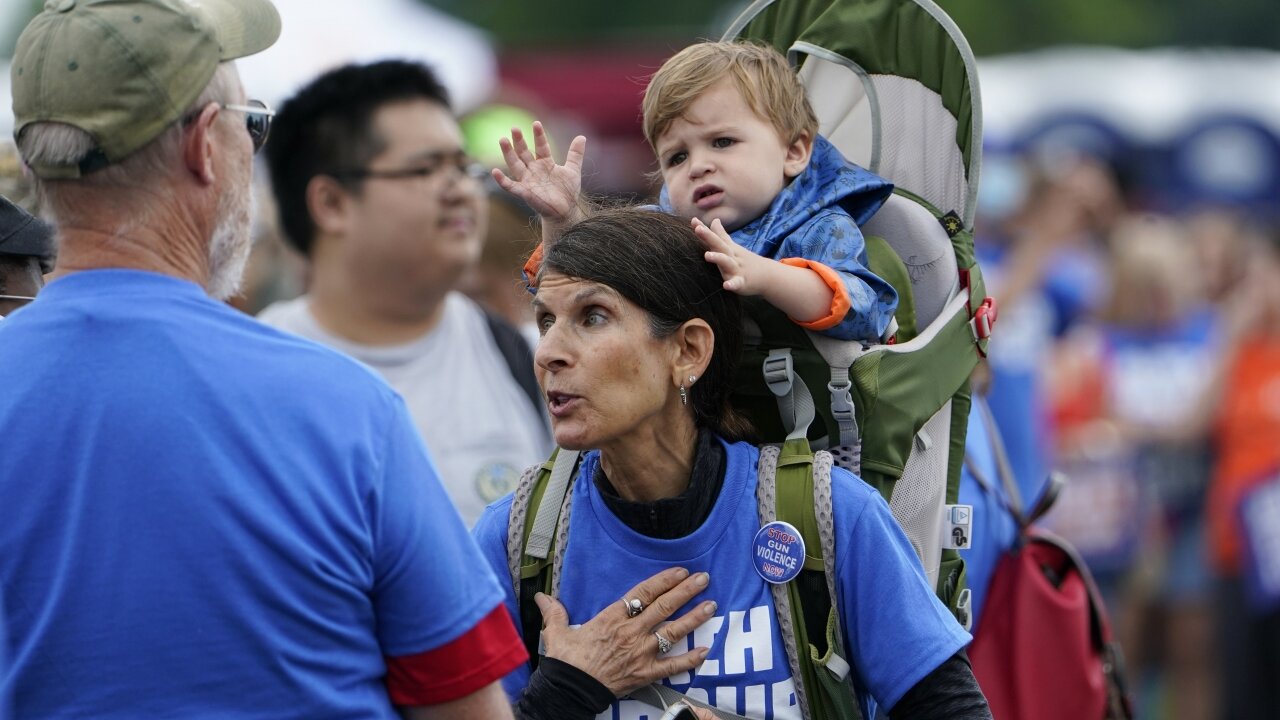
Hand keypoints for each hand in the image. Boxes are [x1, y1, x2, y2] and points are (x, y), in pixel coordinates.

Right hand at [493, 121, 586, 226]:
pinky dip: (502, 180)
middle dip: (519, 141)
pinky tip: (495, 172)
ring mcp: (528, 180)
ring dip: (508, 153)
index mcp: (545, 163)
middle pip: (524, 152)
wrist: (566, 212)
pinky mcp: (525, 193)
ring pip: (515, 165)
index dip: (539, 136)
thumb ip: (575, 154)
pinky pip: (511, 186)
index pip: (541, 146)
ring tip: (502, 140)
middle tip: (514, 128)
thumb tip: (582, 137)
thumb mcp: (573, 170)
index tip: (536, 123)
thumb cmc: (567, 191)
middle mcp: (534, 170)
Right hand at [537, 567, 715, 696]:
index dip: (664, 580)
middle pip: (664, 607)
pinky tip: (705, 650)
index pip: (643, 593)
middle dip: (687, 591)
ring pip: (673, 631)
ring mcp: (641, 653)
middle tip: (704, 578)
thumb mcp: (555, 632)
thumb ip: (553, 612)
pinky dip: (690, 659)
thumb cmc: (565, 662)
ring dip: (694, 618)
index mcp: (612, 618)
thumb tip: (541, 596)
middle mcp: (631, 632)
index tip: (680, 572)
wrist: (569, 692)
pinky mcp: (645, 674)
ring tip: (711, 606)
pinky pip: (673, 666)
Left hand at [691, 217, 762, 294]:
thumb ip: (721, 235)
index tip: (693, 220)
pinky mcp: (742, 282)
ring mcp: (737, 269)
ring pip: (727, 262)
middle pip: (720, 245)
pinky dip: (732, 284)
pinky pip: (737, 283)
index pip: (715, 237)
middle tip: (698, 229)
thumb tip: (714, 220)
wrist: (767, 275)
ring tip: (707, 255)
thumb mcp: (732, 247)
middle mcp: (731, 257)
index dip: (704, 230)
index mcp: (727, 249)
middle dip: (709, 237)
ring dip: (718, 258)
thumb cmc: (744, 260)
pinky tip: (726, 285)